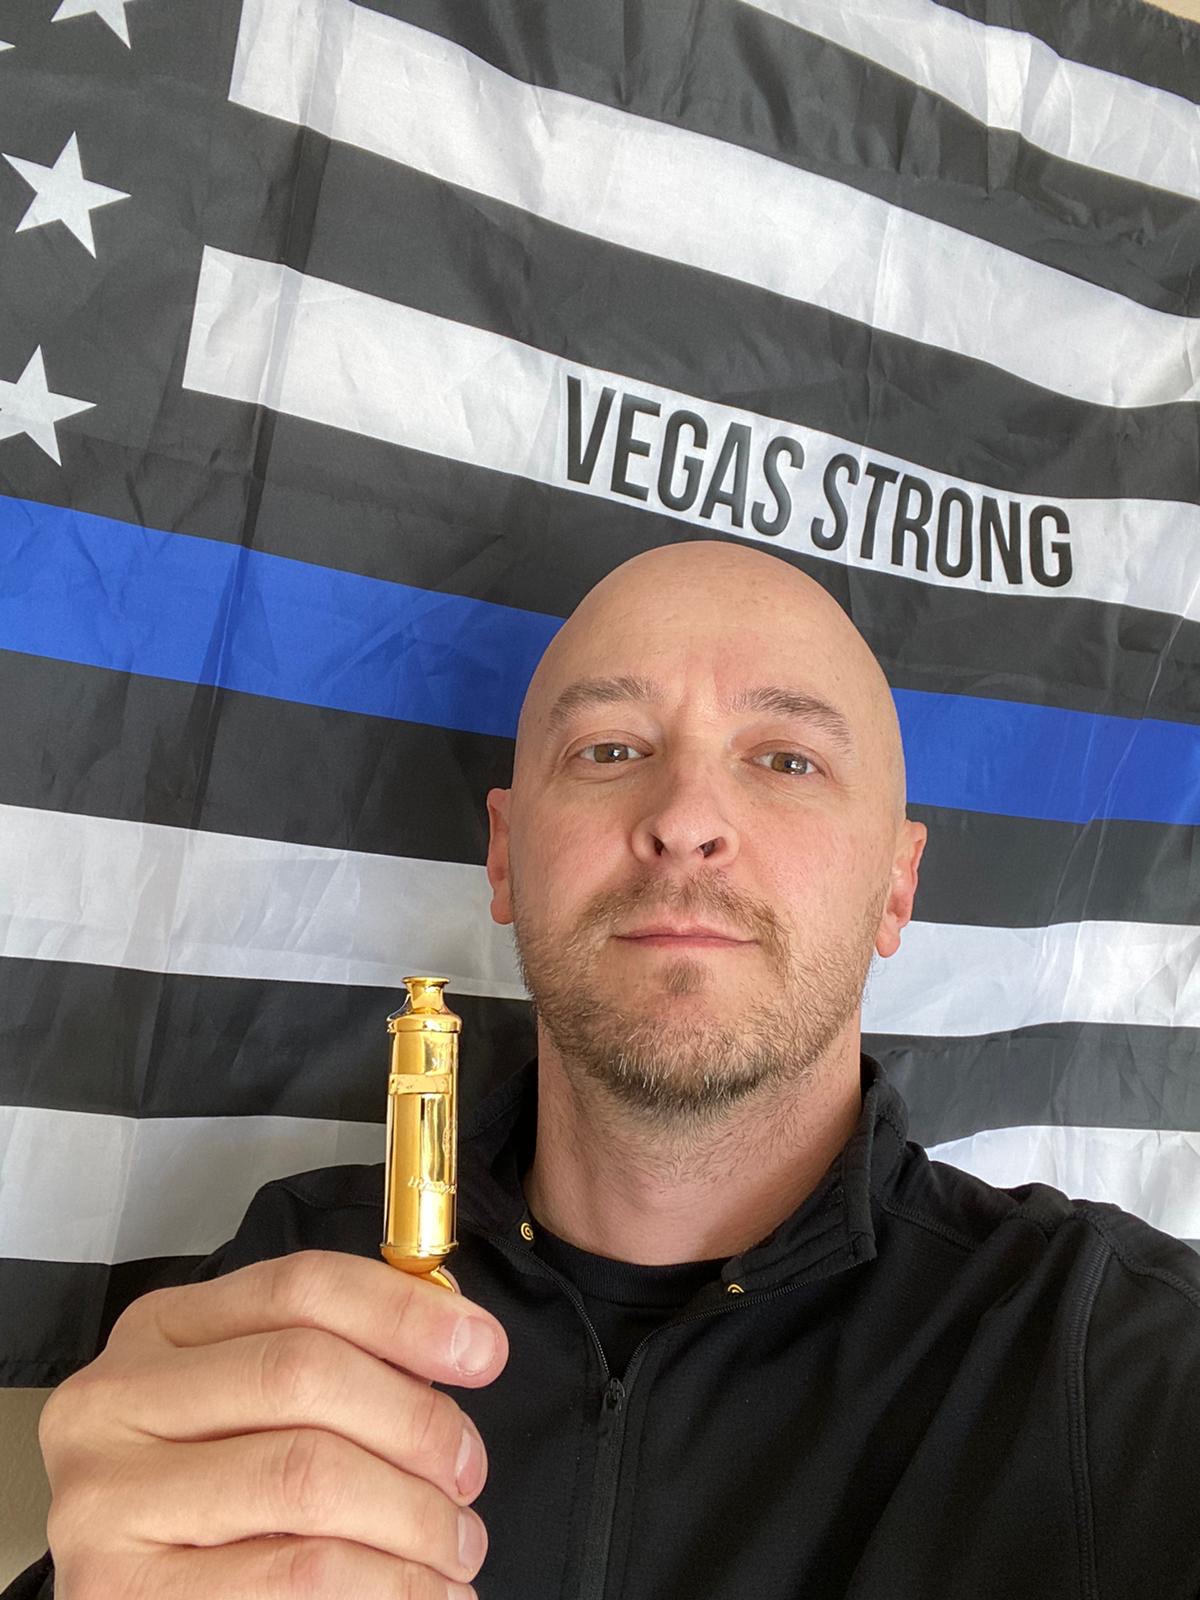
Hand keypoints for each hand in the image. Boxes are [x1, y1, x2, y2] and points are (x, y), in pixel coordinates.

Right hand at [38, 1250, 508, 1598]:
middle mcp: (115, 1402)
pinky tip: (420, 1591)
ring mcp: (108, 1501)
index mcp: (158, 1331)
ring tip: (456, 1544)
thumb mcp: (247, 1406)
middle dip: (416, 1422)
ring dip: (413, 1515)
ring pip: (307, 1477)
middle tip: (469, 1469)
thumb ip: (334, 1363)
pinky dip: (384, 1584)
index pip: (300, 1286)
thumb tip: (454, 1350)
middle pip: (305, 1373)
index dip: (405, 1311)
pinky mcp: (123, 1596)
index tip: (483, 1350)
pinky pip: (295, 1575)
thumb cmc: (206, 1497)